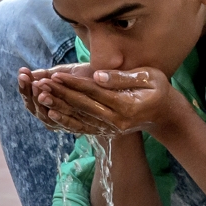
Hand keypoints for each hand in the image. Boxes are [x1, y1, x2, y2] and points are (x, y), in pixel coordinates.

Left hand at [18, 64, 186, 139]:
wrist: (164, 114)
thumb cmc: (160, 89)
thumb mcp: (150, 77)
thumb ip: (123, 77)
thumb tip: (98, 76)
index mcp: (127, 105)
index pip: (94, 92)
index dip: (73, 83)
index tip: (55, 74)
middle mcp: (117, 120)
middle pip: (83, 105)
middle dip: (60, 94)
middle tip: (41, 83)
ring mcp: (111, 128)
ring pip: (80, 117)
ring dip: (58, 106)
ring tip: (40, 95)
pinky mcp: (106, 130)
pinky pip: (83, 127)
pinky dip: (66, 121)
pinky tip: (51, 114)